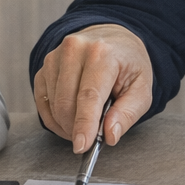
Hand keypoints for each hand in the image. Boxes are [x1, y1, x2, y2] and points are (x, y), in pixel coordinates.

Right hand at [34, 24, 152, 152]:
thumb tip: (110, 135)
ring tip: (87, 120)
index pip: (89, 96)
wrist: (111, 38)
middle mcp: (74, 50)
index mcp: (102, 53)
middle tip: (94, 135)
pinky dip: (55, 118)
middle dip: (77, 128)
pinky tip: (71, 117)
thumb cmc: (127, 64)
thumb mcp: (142, 88)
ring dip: (68, 124)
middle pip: (67, 104)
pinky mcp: (43, 68)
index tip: (82, 146)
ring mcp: (54, 58)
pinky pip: (43, 102)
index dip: (84, 124)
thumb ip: (128, 113)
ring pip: (54, 106)